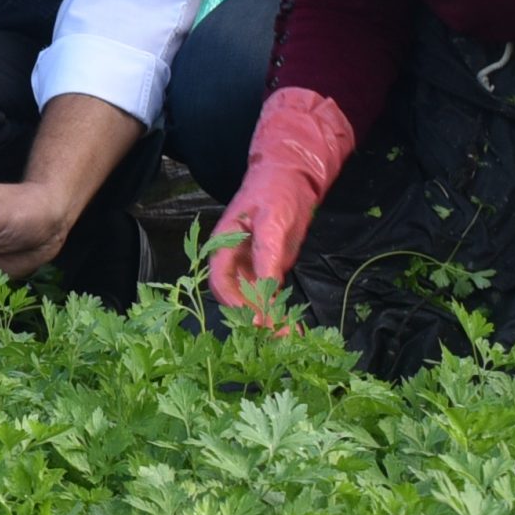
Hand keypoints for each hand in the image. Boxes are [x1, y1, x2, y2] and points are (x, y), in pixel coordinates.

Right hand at [206, 88, 355, 330]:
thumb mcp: (272, 221)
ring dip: (269, 321)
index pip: (220, 282)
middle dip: (254, 320)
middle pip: (235, 298)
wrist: (292, 176)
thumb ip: (267, 255)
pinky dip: (280, 312)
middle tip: (278, 338)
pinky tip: (293, 328)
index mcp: (222, 246)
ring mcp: (250, 267)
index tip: (256, 322)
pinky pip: (270, 296)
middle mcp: (232, 261)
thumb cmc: (275, 191)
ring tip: (290, 339)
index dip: (235, 304)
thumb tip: (266, 291)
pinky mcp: (268, 271)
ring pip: (253, 301)